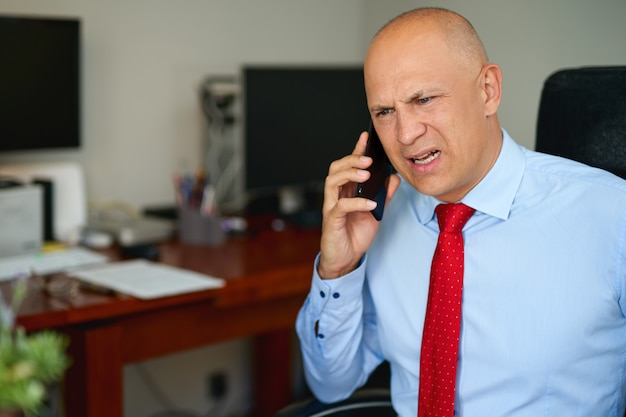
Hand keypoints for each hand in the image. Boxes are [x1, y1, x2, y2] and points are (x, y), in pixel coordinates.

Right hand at [318, 130, 399, 278]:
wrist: (346, 259)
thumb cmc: (356, 234)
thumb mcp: (376, 213)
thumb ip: (384, 195)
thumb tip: (394, 177)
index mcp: (346, 190)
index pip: (349, 165)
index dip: (356, 150)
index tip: (366, 137)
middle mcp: (336, 195)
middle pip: (336, 168)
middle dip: (351, 160)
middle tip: (369, 159)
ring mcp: (331, 207)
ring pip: (332, 182)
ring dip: (350, 175)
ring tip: (366, 174)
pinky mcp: (331, 221)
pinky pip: (340, 206)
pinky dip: (356, 202)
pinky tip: (370, 202)